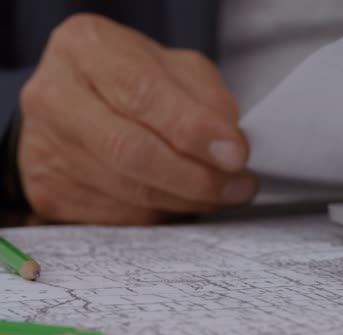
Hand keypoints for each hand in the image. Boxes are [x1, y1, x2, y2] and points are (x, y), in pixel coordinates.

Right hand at [18, 14, 255, 224]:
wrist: (77, 104)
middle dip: (196, 177)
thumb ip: (207, 100)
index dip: (194, 129)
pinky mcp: (50, 192)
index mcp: (87, 49)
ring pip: (128, 192)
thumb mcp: (177, 70)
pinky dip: (161, 214)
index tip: (236, 154)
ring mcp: (44, 149)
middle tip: (238, 186)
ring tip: (222, 194)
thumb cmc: (134, 80)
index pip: (143, 93)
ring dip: (187, 200)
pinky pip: (117, 217)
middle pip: (130, 151)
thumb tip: (230, 148)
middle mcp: (54, 97)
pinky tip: (183, 201)